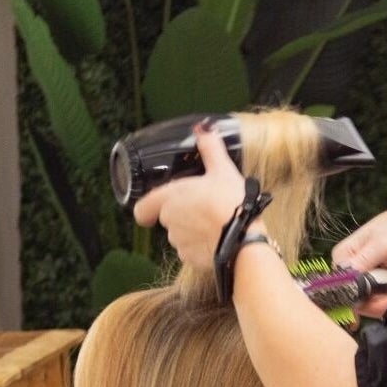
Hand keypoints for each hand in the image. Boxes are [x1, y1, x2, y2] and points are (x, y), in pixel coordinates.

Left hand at [133, 122, 247, 270]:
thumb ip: (210, 149)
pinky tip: (216, 238)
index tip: (153, 208)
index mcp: (171, 198)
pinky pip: (191, 251)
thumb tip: (203, 129)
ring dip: (191, 229)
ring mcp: (179, 242)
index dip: (147, 207)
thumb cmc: (231, 203)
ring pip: (179, 235)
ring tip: (213, 222)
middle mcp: (169, 221)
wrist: (243, 240)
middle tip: (203, 206)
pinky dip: (200, 245)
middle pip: (167, 218)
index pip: (142, 208)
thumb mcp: (222, 170)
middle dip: (181, 214)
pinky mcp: (190, 258)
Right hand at [333, 204, 386, 318]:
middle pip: (354, 298)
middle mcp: (348, 271)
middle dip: (377, 299)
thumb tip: (344, 281)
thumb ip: (362, 262)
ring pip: (367, 303)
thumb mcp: (380, 245)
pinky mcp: (374, 286)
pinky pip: (378, 301)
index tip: (379, 295)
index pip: (340, 286)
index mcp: (341, 258)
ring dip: (386, 298)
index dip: (357, 296)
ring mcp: (362, 280)